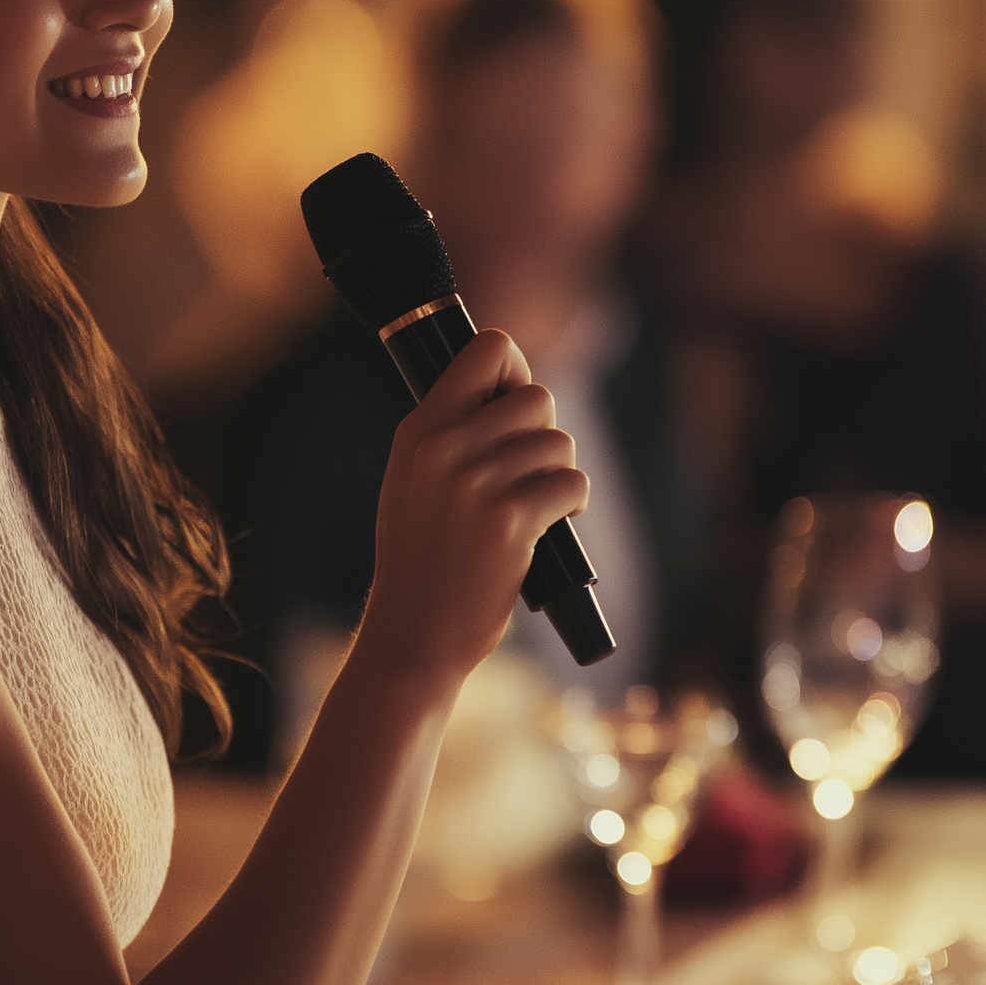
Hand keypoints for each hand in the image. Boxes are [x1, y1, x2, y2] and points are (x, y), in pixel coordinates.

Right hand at [356, 329, 588, 687]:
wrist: (412, 634)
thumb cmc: (421, 559)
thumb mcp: (411, 480)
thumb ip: (449, 434)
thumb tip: (509, 391)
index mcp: (419, 429)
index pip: (486, 350)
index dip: (516, 369)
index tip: (517, 401)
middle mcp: (444, 448)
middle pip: (537, 398)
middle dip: (545, 434)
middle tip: (530, 473)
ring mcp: (476, 485)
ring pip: (559, 444)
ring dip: (560, 473)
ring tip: (538, 505)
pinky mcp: (509, 523)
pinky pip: (571, 483)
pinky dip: (573, 502)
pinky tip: (554, 523)